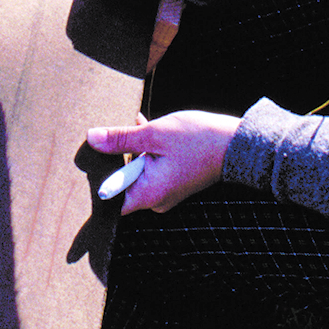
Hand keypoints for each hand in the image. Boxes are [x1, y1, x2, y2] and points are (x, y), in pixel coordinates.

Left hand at [86, 110, 240, 214]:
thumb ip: (121, 139)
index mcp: (149, 195)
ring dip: (133, 150)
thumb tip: (92, 139)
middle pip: (123, 184)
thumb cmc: (197, 139)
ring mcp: (167, 191)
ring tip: (136, 125)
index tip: (92, 162)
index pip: (112, 202)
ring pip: (138, 172)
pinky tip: (144, 127)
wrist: (237, 143)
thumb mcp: (153, 134)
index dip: (99, 184)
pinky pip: (152, 169)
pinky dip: (146, 151)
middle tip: (114, 135)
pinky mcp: (175, 181)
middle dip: (117, 159)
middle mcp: (157, 199)